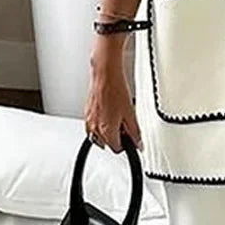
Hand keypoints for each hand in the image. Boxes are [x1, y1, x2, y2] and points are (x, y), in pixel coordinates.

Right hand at [83, 35, 142, 152]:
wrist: (105, 75)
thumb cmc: (115, 90)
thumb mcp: (130, 113)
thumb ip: (135, 132)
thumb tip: (138, 143)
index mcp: (106, 131)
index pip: (117, 148)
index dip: (126, 143)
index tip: (131, 137)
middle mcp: (94, 128)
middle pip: (107, 143)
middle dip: (116, 137)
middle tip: (125, 125)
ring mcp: (88, 121)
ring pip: (98, 136)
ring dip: (107, 132)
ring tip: (117, 118)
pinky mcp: (86, 113)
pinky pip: (93, 126)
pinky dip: (100, 124)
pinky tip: (108, 113)